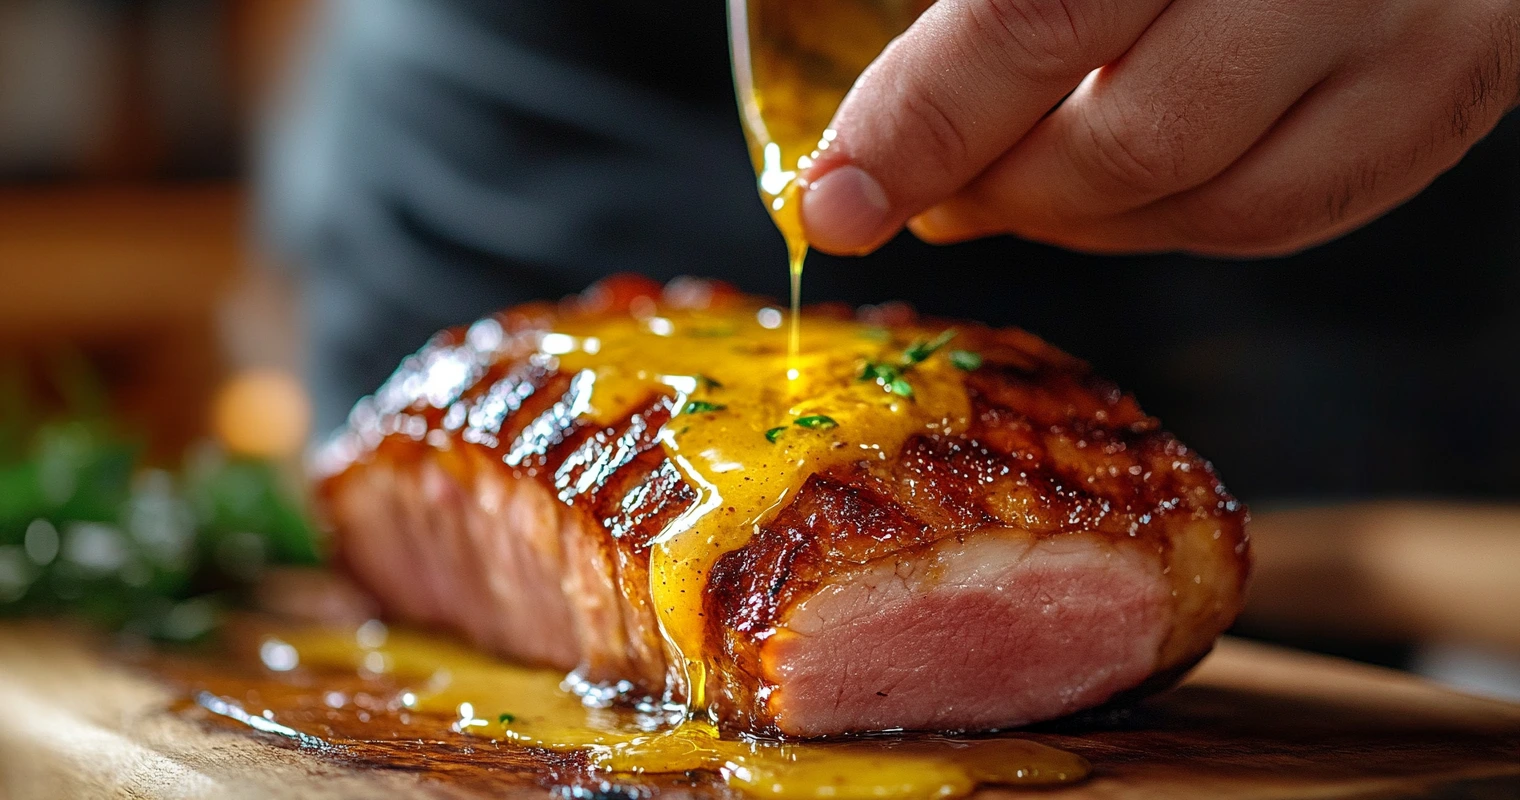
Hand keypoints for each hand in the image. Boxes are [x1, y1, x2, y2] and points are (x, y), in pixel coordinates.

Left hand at [799, 0, 1519, 257]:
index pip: (1031, 20)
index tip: (837, 195)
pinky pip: (1293, 214)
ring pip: (1214, 204)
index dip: (918, 124)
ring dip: (1078, 222)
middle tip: (920, 193)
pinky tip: (1112, 195)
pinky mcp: (1447, 91)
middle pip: (1128, 143)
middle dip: (995, 189)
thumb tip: (876, 109)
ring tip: (1004, 190)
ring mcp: (1412, 32)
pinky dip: (1176, 224)